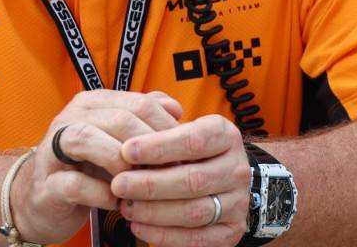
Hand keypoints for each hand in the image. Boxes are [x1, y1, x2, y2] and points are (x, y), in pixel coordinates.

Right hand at [11, 90, 183, 244]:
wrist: (41, 198)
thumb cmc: (86, 166)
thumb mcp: (116, 137)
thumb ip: (144, 117)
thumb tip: (175, 106)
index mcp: (93, 103)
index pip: (139, 103)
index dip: (167, 129)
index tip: (185, 154)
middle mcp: (71, 119)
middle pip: (119, 119)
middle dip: (150, 148)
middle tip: (170, 173)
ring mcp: (54, 150)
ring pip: (88, 139)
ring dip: (121, 164)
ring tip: (140, 184)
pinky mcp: (47, 184)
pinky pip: (75, 183)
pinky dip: (100, 194)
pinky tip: (116, 202)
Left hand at [111, 114, 250, 245]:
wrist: (223, 176)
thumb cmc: (191, 149)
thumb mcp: (183, 126)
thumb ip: (159, 122)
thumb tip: (130, 125)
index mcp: (225, 135)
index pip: (194, 140)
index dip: (158, 147)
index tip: (126, 150)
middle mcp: (236, 169)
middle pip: (193, 179)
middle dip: (150, 184)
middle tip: (119, 184)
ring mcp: (237, 203)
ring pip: (194, 211)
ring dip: (154, 212)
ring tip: (125, 206)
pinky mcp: (231, 232)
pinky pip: (197, 239)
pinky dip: (165, 236)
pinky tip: (139, 226)